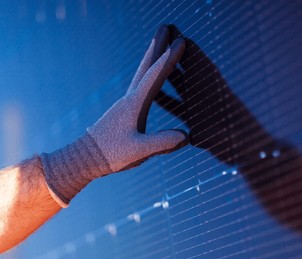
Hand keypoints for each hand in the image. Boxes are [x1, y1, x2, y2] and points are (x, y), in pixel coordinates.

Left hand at [41, 25, 188, 205]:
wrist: (86, 157)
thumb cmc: (111, 154)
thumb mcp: (138, 151)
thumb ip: (161, 142)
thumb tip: (186, 135)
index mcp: (134, 104)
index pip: (155, 77)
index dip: (168, 59)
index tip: (180, 42)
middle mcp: (129, 98)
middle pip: (146, 67)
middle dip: (157, 47)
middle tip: (165, 28)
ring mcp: (125, 103)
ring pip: (141, 74)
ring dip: (151, 57)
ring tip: (159, 45)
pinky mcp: (124, 110)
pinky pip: (139, 85)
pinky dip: (147, 74)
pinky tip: (149, 78)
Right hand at [156, 25, 274, 165]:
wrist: (249, 153)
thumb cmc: (242, 142)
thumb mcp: (225, 135)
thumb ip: (209, 129)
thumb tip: (196, 135)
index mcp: (212, 89)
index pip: (195, 59)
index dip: (182, 44)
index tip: (168, 29)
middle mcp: (204, 94)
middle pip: (185, 66)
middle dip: (171, 51)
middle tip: (157, 35)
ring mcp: (198, 106)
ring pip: (178, 84)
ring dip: (165, 72)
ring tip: (148, 62)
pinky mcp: (194, 119)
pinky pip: (175, 105)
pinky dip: (163, 98)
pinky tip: (150, 94)